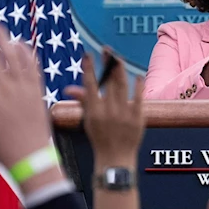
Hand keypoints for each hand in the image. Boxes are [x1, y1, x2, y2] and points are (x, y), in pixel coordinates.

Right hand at [64, 51, 144, 166]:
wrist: (115, 158)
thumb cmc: (100, 138)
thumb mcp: (88, 120)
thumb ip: (82, 101)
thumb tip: (69, 88)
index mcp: (94, 111)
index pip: (89, 85)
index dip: (88, 69)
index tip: (87, 55)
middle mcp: (108, 111)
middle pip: (108, 82)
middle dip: (107, 64)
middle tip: (107, 50)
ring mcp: (124, 114)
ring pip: (122, 86)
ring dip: (120, 70)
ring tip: (118, 58)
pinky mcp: (138, 117)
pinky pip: (139, 97)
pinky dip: (138, 86)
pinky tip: (137, 75)